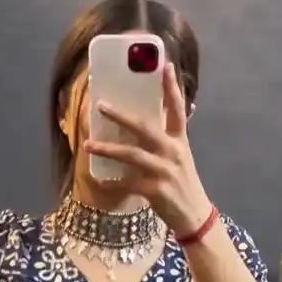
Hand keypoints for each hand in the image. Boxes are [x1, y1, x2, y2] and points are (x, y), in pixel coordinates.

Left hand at [84, 61, 213, 240]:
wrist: (194, 215)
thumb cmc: (183, 183)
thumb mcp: (181, 156)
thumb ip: (171, 136)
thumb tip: (167, 113)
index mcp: (180, 141)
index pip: (177, 109)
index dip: (171, 87)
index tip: (165, 66)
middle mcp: (173, 152)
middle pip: (145, 128)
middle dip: (121, 117)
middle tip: (101, 105)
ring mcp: (164, 171)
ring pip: (132, 155)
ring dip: (108, 149)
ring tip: (88, 145)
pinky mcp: (156, 190)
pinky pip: (128, 183)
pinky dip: (112, 181)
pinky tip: (100, 179)